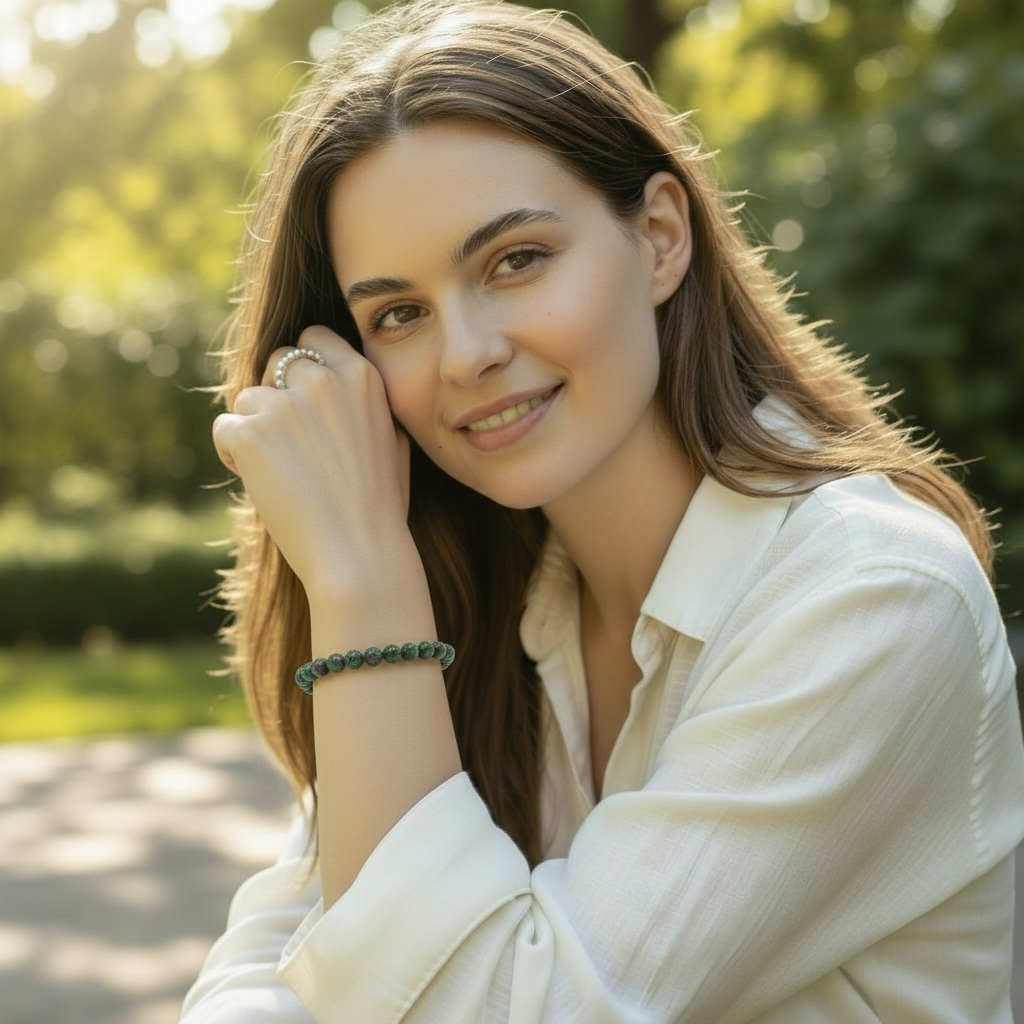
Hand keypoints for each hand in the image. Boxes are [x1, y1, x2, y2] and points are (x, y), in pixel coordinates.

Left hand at [212, 325, 415, 599]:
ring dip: (255, 428)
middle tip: (287, 439)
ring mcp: (284, 406)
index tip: (304, 397)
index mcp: (362, 377)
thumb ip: (367, 406)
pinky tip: (259, 481)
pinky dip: (234, 455)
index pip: (315, 339)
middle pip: (276, 360)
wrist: (360, 554)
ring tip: (279, 471)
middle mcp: (322, 381)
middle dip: (275, 392)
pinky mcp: (251, 434)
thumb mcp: (393, 442)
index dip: (303, 365)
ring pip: (247, 398)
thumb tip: (342, 387)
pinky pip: (225, 429)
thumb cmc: (380, 507)